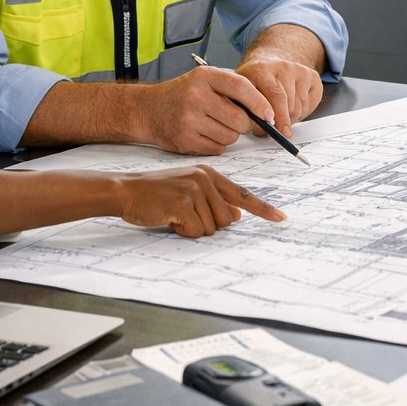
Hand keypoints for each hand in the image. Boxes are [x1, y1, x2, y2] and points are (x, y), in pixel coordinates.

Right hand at [117, 166, 284, 238]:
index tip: (280, 218)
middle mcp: (206, 178)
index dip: (263, 208)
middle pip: (227, 219)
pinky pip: (196, 231)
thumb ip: (213, 200)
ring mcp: (194, 189)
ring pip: (212, 227)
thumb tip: (236, 216)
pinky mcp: (183, 203)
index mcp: (210, 174)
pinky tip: (169, 219)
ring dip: (193, 229)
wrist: (126, 190)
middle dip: (207, 224)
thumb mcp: (188, 190)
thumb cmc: (156, 194)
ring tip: (174, 214)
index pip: (242, 194)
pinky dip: (183, 232)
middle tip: (184, 214)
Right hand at [131, 65, 277, 153]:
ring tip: (215, 125)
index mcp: (204, 77)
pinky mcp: (184, 140)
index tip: (269, 114)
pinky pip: (217, 148)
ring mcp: (188, 119)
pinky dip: (217, 144)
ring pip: (230, 137)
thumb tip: (265, 112)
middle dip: (246, 124)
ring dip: (230, 135)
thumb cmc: (183, 95)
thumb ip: (232, 90)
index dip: (260, 102)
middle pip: (240, 119)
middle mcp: (196, 96)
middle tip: (239, 122)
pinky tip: (204, 134)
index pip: (241, 87)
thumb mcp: (205, 81)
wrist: (147, 110)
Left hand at [237, 55, 322, 135]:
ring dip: (292, 117)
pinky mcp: (312, 75)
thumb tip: (261, 130)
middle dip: (284, 121)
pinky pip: (311, 103)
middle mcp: (283, 66)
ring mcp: (299, 70)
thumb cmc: (255, 81)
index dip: (278, 116)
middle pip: (290, 104)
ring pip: (300, 107)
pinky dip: (303, 112)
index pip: (275, 95)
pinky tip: (293, 106)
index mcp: (262, 69)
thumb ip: (250, 110)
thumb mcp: (245, 93)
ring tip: (281, 114)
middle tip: (277, 129)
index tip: (278, 130)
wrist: (268, 64)